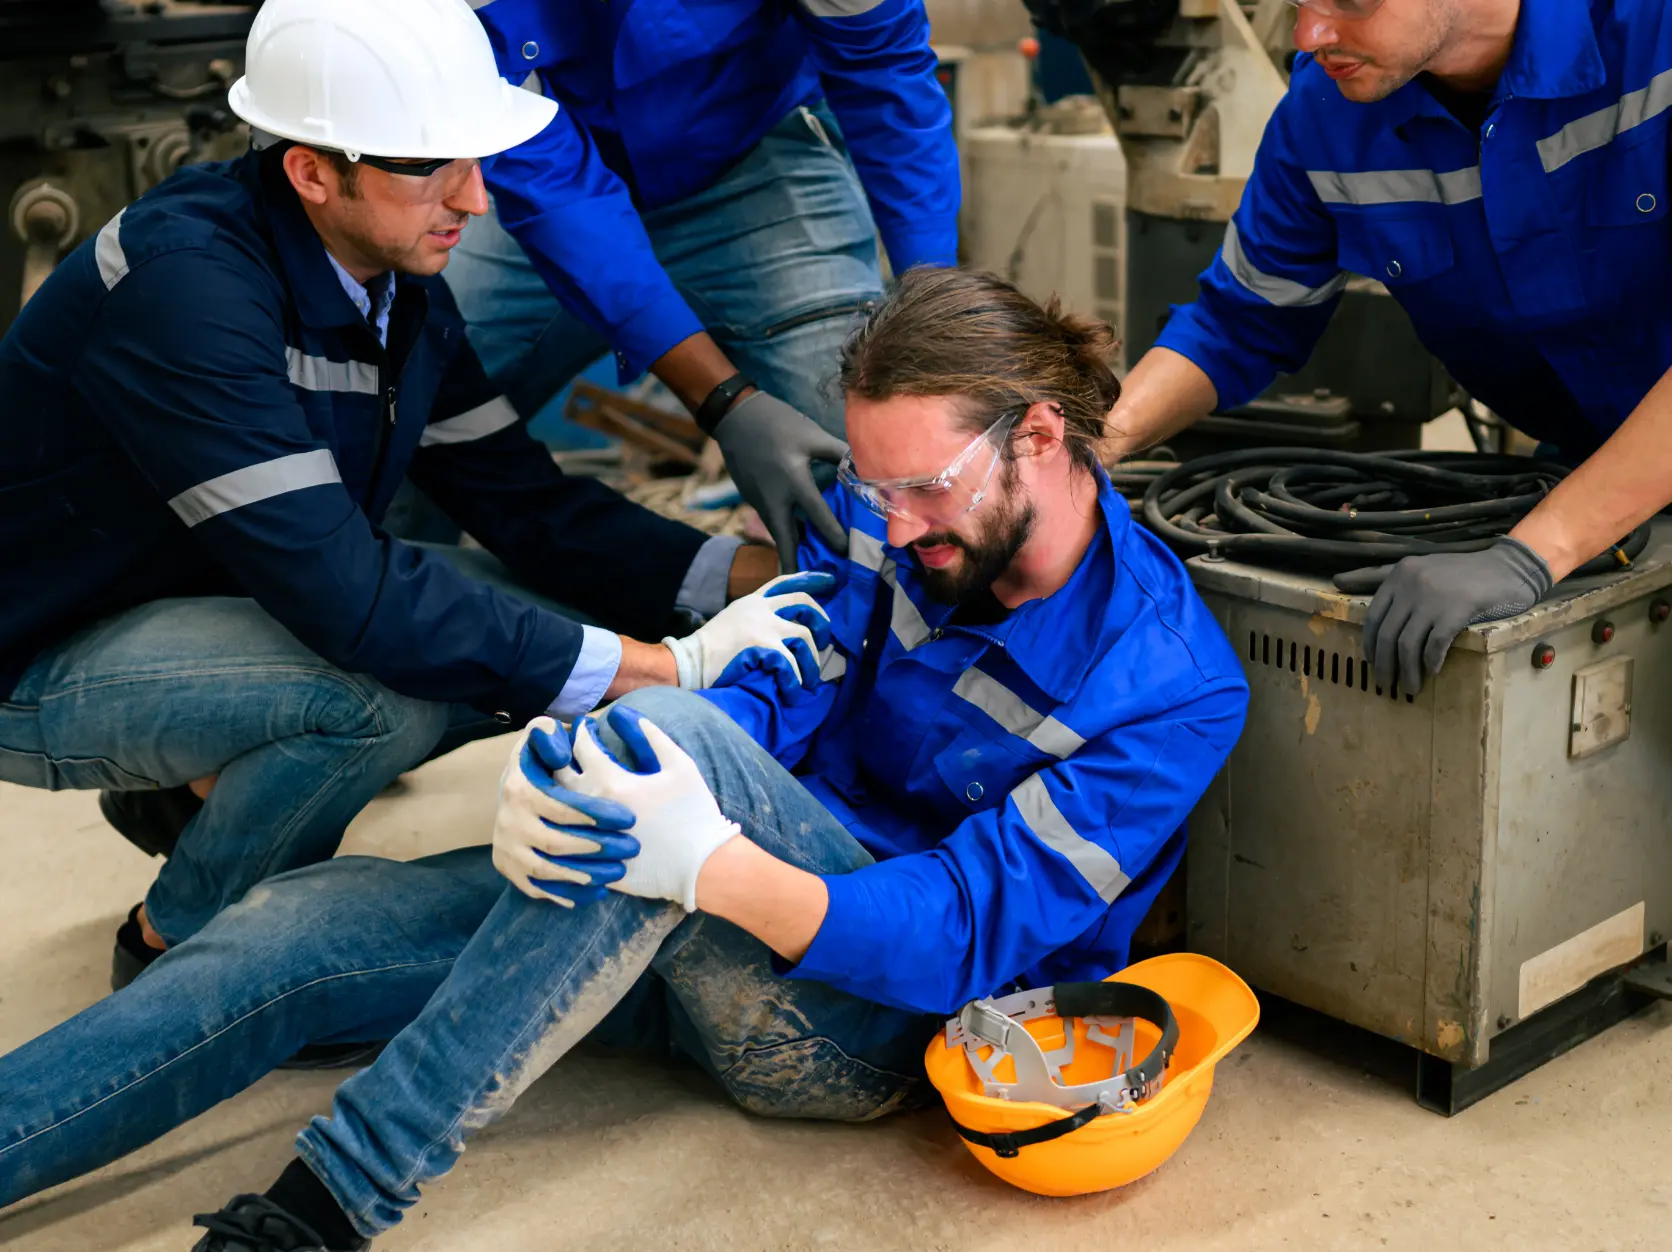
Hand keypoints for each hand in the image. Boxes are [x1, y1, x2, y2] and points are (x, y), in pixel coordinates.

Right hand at [491, 717, 641, 907]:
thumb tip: (561, 754)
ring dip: (584, 875)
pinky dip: (566, 893)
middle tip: (632, 848)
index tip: (629, 818)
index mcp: (519, 790)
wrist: (514, 787)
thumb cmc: (541, 758)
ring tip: (619, 872)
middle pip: (555, 843)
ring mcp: (506, 848)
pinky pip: (536, 888)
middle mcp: (507, 822)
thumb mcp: (541, 735)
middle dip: (597, 848)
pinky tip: (596, 892)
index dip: (596, 814)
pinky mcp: (509, 869)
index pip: (561, 807)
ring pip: (546, 870)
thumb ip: (549, 734)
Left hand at [565, 707, 740, 909]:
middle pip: (558, 775)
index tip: (586, 725)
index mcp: (612, 782)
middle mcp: (592, 809)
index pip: (581, 746)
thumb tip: (626, 714)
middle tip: (569, 747)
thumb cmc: (694, 812)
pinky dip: (564, 818)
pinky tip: (574, 810)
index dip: (582, 731)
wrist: (700, 866)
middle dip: (561, 755)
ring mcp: (588, 837)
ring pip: (556, 807)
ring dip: (558, 787)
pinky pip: (565, 835)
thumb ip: (651, 736)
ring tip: (570, 776)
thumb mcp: (680, 766)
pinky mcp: (590, 859)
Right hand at [664, 570, 833, 689]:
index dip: (810, 580)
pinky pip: (791, 664)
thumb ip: (756, 618)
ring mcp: (763, 626)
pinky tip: (792, 692)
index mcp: (753, 601)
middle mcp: (760, 609)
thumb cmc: (709, 650)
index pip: (785, 582)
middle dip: (821, 624)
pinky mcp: (762, 647)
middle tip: (823, 644)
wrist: (688, 662)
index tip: (829, 580)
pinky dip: (795, 681)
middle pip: (804, 604)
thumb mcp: (733, 621)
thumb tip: (783, 629)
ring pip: (805, 636)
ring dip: (811, 662)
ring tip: (809, 681)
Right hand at [713, 392, 849, 572]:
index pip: (817, 516)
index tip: (845, 554)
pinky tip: (799, 542)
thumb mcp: (811, 435)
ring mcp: (760, 502)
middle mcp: (775, 499)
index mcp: (793, 481)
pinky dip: (786, 533)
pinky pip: (773, 522)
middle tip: (815, 585)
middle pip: (786, 541)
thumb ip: (839, 454)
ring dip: (792, 552)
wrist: (735, 417)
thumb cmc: (777, 423)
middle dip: (798, 565)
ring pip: (779, 534)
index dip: (833, 535)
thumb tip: (865, 469)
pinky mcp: (754, 500)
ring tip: (809, 572)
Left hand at [1346, 537, 1552, 694]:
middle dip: (1384, 665)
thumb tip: (1336, 580)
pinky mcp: (1457, 609)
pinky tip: (1432, 671)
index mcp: (1399, 574)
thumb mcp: (1418, 568)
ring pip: (1408, 644)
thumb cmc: (1462, 573)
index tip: (1372, 663)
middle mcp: (1411, 582)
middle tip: (1387, 684)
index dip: (1369, 645)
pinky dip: (1431, 661)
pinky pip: (1435, 644)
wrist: (1509, 567)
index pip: (1372, 616)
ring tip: (1410, 687)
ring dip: (1407, 671)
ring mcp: (1434, 596)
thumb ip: (1378, 575)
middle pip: (1386, 634)